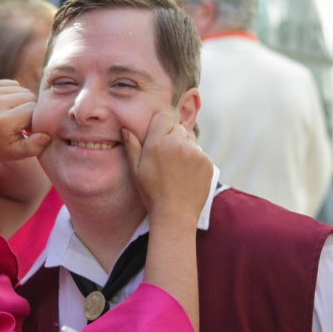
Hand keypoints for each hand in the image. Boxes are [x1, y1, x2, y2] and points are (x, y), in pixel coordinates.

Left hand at [0, 80, 51, 168]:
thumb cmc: (4, 150)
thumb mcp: (20, 153)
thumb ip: (35, 146)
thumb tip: (47, 135)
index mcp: (2, 120)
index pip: (33, 109)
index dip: (35, 120)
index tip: (29, 131)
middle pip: (29, 96)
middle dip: (31, 110)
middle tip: (22, 124)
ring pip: (23, 90)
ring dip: (23, 102)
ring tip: (16, 116)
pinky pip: (13, 85)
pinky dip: (15, 95)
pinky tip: (9, 108)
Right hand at [124, 112, 212, 227]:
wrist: (175, 214)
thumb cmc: (152, 193)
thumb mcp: (136, 170)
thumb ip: (132, 146)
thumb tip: (125, 128)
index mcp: (157, 142)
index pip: (163, 117)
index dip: (161, 127)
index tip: (159, 141)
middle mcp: (177, 143)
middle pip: (178, 128)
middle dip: (173, 138)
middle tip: (168, 160)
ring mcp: (194, 152)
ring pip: (190, 141)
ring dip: (185, 149)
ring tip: (177, 170)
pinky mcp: (207, 161)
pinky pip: (200, 153)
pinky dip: (195, 161)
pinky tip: (187, 176)